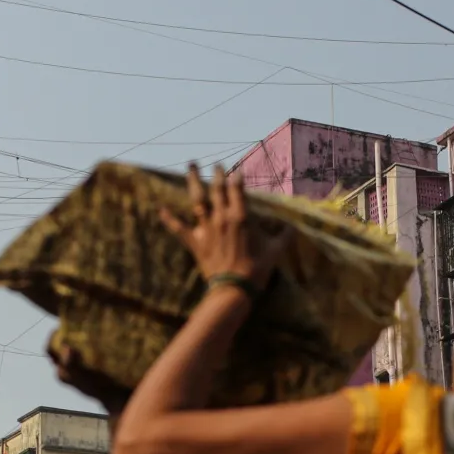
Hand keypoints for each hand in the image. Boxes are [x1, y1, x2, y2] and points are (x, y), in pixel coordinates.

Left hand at [159, 163, 287, 286]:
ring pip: (197, 199)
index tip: (237, 170)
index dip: (237, 177)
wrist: (234, 289)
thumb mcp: (275, 251)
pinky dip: (169, 218)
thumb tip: (292, 227)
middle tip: (216, 164)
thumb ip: (283, 236)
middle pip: (217, 189)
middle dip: (217, 174)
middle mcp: (221, 217)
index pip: (237, 189)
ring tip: (191, 165)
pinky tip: (160, 209)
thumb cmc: (256, 270)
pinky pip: (178, 228)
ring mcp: (206, 229)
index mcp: (241, 216)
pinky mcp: (195, 242)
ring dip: (193, 181)